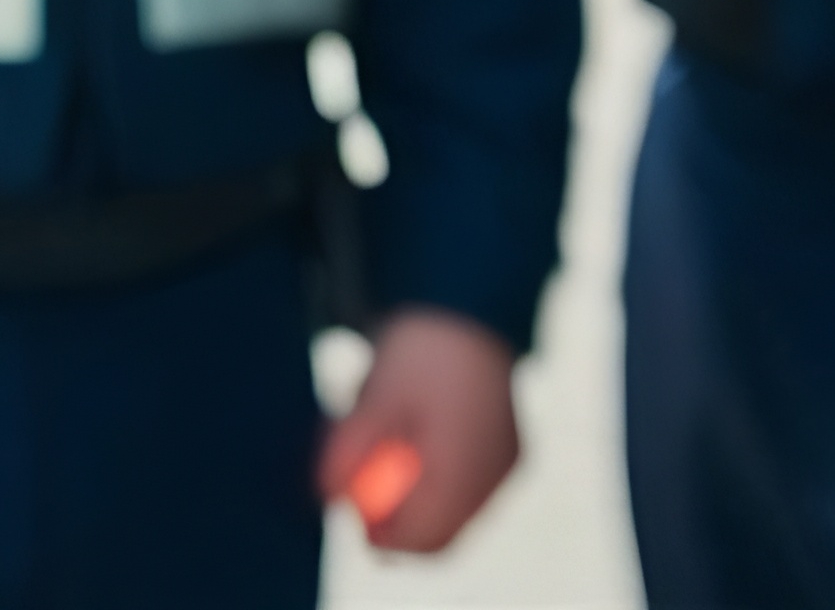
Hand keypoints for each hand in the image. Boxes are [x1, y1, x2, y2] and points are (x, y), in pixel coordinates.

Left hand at [320, 307, 519, 553]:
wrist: (473, 295)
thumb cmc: (423, 344)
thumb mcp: (377, 396)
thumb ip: (351, 449)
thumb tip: (327, 496)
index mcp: (466, 468)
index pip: (426, 537)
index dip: (385, 540)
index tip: (353, 524)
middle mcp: (494, 474)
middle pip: (443, 530)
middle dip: (399, 521)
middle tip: (360, 499)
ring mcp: (505, 461)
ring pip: (455, 505)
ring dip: (417, 493)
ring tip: (387, 443)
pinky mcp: (507, 446)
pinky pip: (469, 480)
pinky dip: (436, 471)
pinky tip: (415, 429)